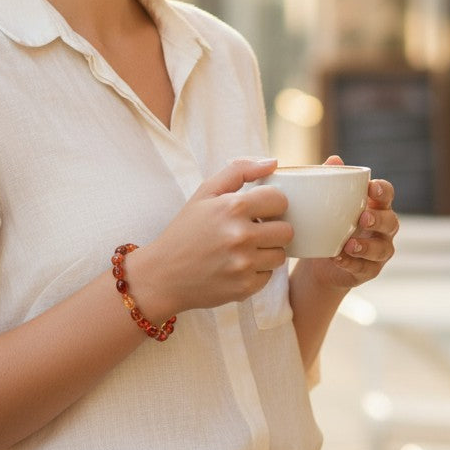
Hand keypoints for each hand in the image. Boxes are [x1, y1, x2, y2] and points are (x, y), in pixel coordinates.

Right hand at [130, 157, 293, 316]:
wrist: (163, 275)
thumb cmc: (185, 230)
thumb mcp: (205, 193)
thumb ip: (239, 170)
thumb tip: (274, 162)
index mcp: (232, 207)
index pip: (280, 200)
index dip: (271, 204)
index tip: (259, 210)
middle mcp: (241, 235)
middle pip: (286, 230)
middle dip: (272, 229)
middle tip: (253, 231)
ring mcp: (243, 264)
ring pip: (281, 255)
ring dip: (266, 252)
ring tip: (244, 250)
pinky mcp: (244, 288)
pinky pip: (269, 276)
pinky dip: (256, 272)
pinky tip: (236, 267)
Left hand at [299, 156, 397, 290]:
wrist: (321, 260)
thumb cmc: (331, 223)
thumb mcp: (329, 203)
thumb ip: (332, 180)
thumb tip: (334, 160)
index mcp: (376, 206)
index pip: (387, 194)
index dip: (383, 190)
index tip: (371, 187)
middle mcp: (384, 228)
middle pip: (391, 222)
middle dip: (379, 219)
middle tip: (363, 218)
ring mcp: (380, 251)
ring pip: (382, 249)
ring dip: (367, 246)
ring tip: (349, 244)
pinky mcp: (370, 270)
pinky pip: (364, 268)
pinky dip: (351, 263)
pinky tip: (338, 258)